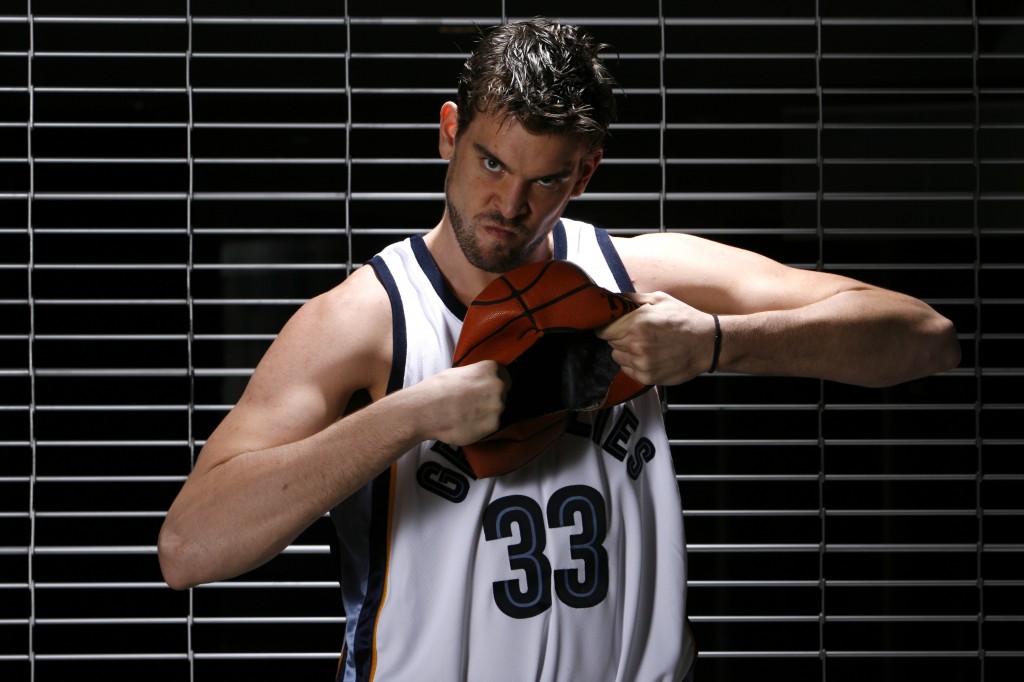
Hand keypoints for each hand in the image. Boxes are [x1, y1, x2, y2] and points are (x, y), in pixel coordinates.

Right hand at [415, 360, 509, 445]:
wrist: (426, 410)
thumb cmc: (437, 389)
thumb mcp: (459, 372)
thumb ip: (477, 376)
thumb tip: (483, 382)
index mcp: (491, 369)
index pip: (504, 376)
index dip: (494, 384)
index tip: (486, 391)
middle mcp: (498, 385)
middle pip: (503, 394)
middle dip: (491, 399)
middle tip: (473, 404)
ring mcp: (497, 406)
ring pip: (498, 410)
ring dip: (487, 413)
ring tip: (467, 414)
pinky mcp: (493, 424)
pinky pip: (492, 424)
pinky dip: (482, 426)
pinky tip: (467, 423)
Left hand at [596, 292, 716, 385]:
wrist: (706, 343)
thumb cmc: (683, 318)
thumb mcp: (658, 299)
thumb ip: (630, 299)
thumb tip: (609, 299)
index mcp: (636, 322)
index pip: (602, 329)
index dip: (608, 325)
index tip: (615, 325)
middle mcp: (635, 344)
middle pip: (610, 342)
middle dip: (619, 336)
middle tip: (638, 333)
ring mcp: (641, 362)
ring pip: (617, 356)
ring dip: (626, 351)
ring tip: (646, 345)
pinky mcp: (646, 377)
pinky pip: (627, 369)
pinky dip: (634, 364)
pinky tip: (650, 356)